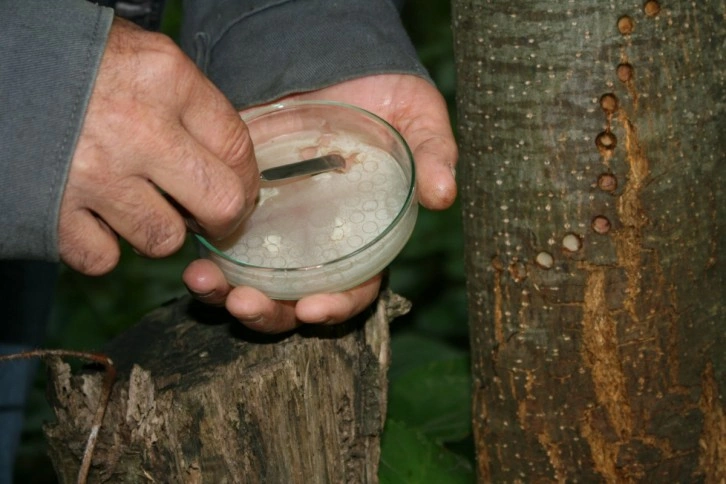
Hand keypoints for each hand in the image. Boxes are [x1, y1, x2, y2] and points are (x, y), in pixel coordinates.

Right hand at [59, 19, 258, 274]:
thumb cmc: (66, 59)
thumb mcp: (137, 56)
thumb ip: (185, 102)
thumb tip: (225, 155)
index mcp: (164, 79)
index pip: (238, 146)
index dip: (247, 178)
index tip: (240, 188)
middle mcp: (136, 128)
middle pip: (221, 204)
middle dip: (223, 218)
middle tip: (207, 215)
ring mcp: (93, 175)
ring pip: (164, 240)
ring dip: (156, 230)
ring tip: (134, 204)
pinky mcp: (50, 212)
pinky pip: (104, 259)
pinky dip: (101, 247)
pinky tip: (91, 217)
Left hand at [183, 74, 457, 332]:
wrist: (333, 63)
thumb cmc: (386, 97)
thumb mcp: (419, 118)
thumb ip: (434, 154)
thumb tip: (442, 193)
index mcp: (363, 240)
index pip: (354, 289)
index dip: (337, 307)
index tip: (312, 308)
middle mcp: (319, 245)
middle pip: (294, 300)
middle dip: (269, 312)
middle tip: (245, 303)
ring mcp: (279, 230)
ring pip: (253, 282)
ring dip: (229, 295)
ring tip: (205, 285)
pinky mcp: (244, 208)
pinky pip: (223, 246)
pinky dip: (208, 261)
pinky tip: (192, 261)